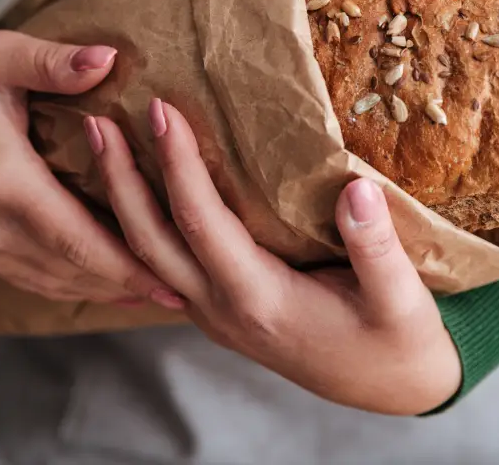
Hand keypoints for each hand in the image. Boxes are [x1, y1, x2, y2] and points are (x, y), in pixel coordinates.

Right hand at [0, 31, 168, 303]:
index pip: (78, 238)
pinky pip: (29, 277)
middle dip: (128, 284)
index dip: (129, 263)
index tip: (175, 277)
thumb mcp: (0, 54)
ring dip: (104, 289)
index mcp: (1, 181)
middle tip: (182, 295)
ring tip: (157, 293)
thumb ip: (54, 61)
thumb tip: (110, 58)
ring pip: (51, 281)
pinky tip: (107, 283)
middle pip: (71, 269)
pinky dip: (72, 283)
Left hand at [84, 99, 462, 415]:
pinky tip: (138, 189)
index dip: (178, 166)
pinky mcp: (222, 309)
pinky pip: (165, 264)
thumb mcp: (402, 301)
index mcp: (261, 301)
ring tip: (104, 145)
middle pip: (150, 241)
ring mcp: (216, 313)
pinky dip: (142, 223)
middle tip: (96, 121)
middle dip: (120, 179)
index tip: (160, 110)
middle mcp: (224, 310)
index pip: (202, 223)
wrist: (392, 387)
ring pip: (148, 257)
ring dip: (122, 201)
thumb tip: (356, 189)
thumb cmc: (398, 342)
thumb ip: (377, 249)